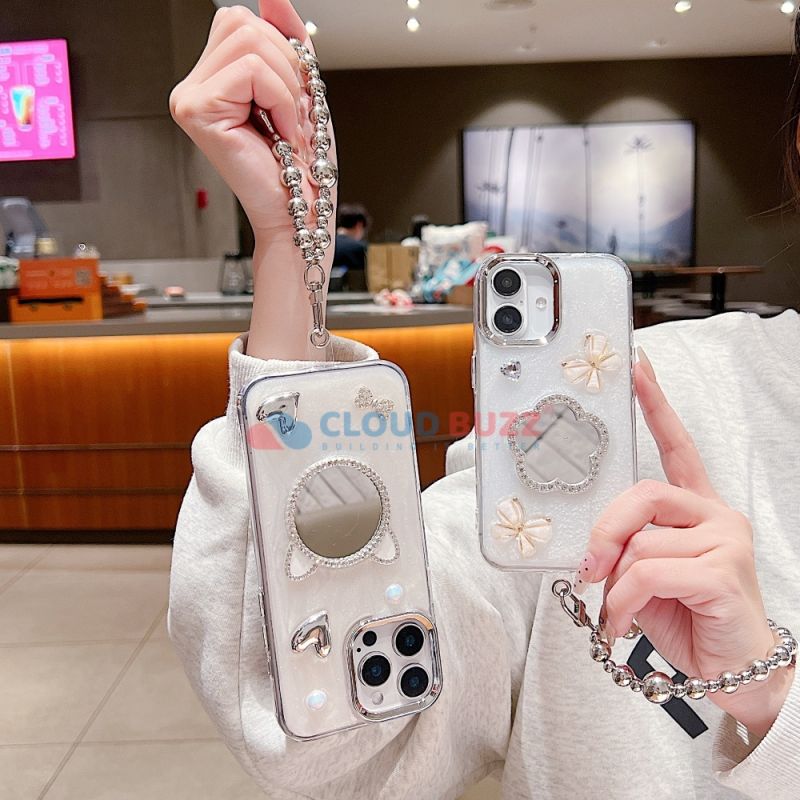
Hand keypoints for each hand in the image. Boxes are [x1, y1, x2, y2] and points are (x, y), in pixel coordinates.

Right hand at [169, 1, 335, 359]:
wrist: (301, 211)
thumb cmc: (301, 164)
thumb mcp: (300, 89)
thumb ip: (285, 39)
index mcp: (211, 81)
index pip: (242, 21)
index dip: (282, 53)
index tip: (292, 103)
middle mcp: (190, 88)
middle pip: (242, 22)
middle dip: (287, 68)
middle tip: (292, 119)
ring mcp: (187, 99)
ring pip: (250, 41)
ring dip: (288, 87)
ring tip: (287, 128)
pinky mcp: (196, 111)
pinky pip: (253, 70)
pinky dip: (282, 99)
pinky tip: (280, 132)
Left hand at [578, 348, 793, 735]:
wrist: (733, 672)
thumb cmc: (688, 618)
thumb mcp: (644, 575)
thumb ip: (625, 546)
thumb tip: (592, 548)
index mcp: (696, 509)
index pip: (677, 446)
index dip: (656, 405)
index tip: (638, 368)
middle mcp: (715, 515)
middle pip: (643, 493)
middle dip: (604, 531)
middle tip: (588, 567)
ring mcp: (725, 540)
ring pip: (641, 541)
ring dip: (614, 583)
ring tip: (616, 611)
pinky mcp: (722, 571)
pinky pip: (649, 571)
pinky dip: (624, 600)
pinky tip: (623, 623)